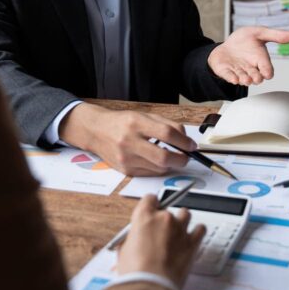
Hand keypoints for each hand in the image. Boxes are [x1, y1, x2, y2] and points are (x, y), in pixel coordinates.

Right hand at [60, 103, 194, 175]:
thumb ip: (166, 125)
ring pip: (159, 168)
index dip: (184, 142)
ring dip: (171, 165)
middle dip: (181, 159)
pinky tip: (157, 161)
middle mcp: (129, 141)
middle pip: (163, 157)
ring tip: (171, 157)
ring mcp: (126, 158)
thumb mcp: (144, 116)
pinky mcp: (125, 170)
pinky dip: (159, 169)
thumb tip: (186, 139)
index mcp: (136, 123)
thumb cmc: (122, 122)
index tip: (191, 146)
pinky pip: (150, 173)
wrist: (96, 131)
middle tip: (186, 157)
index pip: (167, 134)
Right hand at [117, 195, 205, 286]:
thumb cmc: (136, 271)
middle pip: (168, 208)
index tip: (151, 212)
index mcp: (144, 217)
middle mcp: (164, 218)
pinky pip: (200, 229)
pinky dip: (197, 232)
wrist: (151, 285)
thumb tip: (132, 245)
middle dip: (164, 219)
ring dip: (182, 221)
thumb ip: (130, 242)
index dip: (150, 205)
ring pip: (185, 214)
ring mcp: (180, 229)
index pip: (150, 198)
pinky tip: (192, 237)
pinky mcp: (192, 242)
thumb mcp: (124, 252)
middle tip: (160, 233)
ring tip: (177, 233)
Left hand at [208, 26, 288, 85]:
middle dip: (256, 78)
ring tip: (246, 79)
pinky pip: (229, 76)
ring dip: (245, 79)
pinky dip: (231, 78)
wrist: (227, 44)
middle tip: (256, 77)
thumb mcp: (260, 33)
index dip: (268, 72)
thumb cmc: (244, 41)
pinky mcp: (226, 71)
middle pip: (256, 77)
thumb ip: (276, 35)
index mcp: (260, 61)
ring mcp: (238, 71)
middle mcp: (251, 68)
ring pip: (243, 79)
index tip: (267, 73)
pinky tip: (234, 79)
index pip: (267, 70)